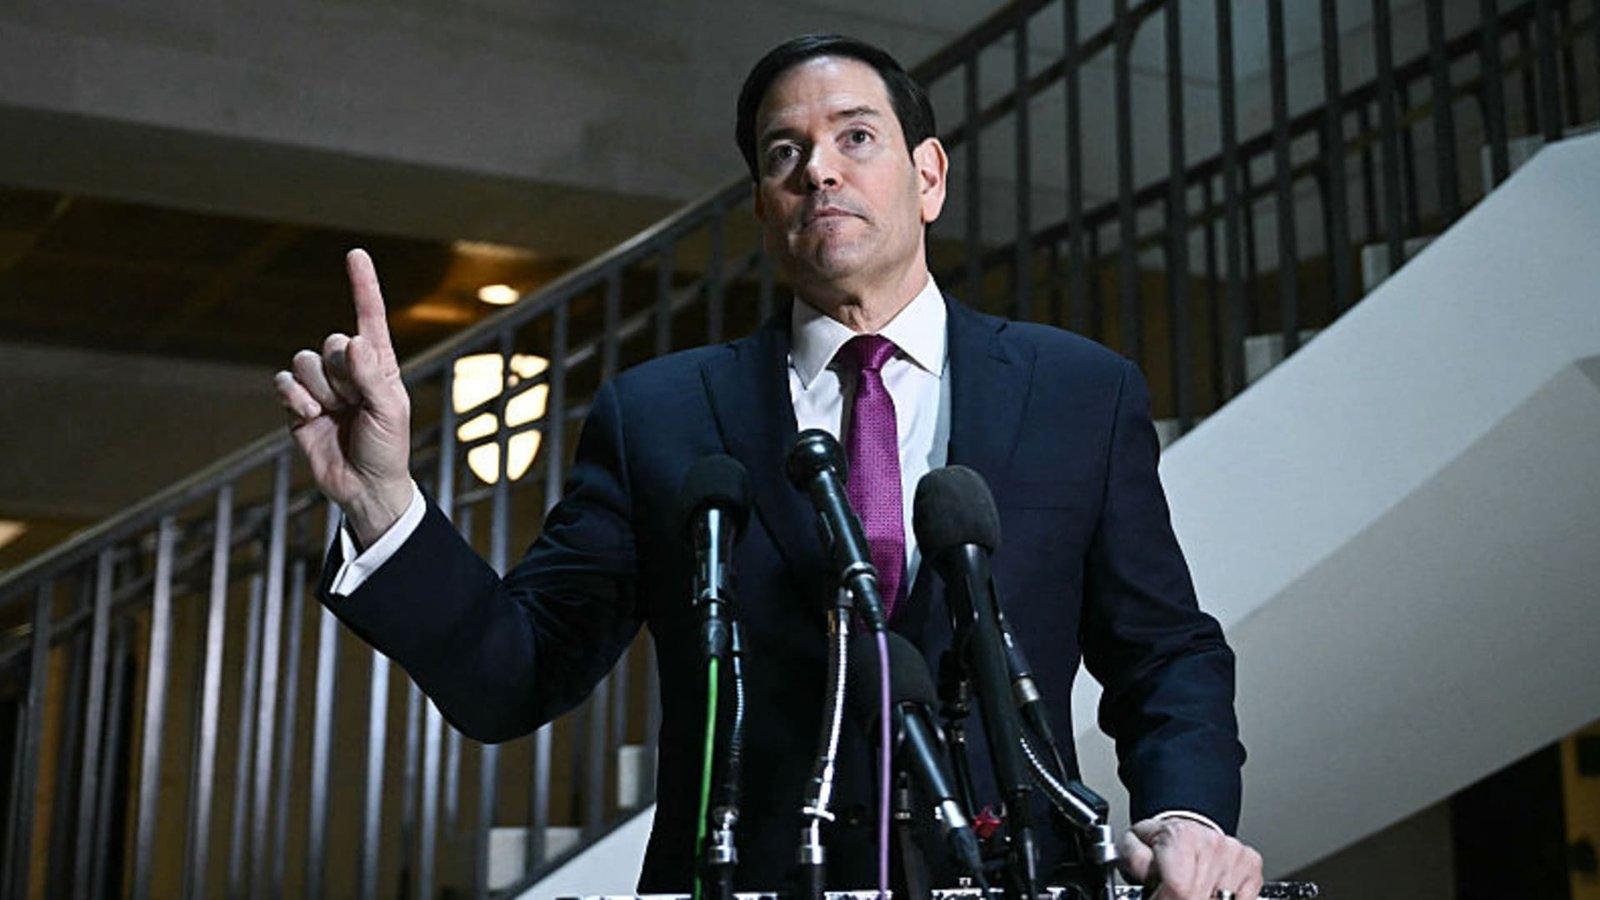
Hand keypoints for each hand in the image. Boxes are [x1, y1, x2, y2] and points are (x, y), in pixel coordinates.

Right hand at [274, 249, 412, 544]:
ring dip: (320, 391)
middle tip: (356, 405)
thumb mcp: (390, 412)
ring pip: (305, 362)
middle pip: (330, 343)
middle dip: (342, 375)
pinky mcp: (298, 404)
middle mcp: (349, 368)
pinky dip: (295, 399)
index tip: (356, 254)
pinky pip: (285, 383)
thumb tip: (351, 340)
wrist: (364, 486)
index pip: (369, 317)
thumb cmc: (388, 448)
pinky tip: (311, 418)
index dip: (363, 285)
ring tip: (336, 415)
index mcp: (379, 364)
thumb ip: (371, 376)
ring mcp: (322, 385)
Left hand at [1118, 817, 1263, 899]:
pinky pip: (1243, 899)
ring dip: (1203, 897)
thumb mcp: (1133, 844)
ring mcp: (1235, 855)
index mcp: (1182, 836)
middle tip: (1171, 893)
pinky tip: (1209, 889)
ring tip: (1189, 888)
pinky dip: (1224, 899)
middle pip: (1198, 897)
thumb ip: (1135, 860)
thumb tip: (1147, 875)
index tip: (1159, 898)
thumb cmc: (1160, 842)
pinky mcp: (1252, 866)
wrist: (1185, 830)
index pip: (1180, 889)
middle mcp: (1213, 843)